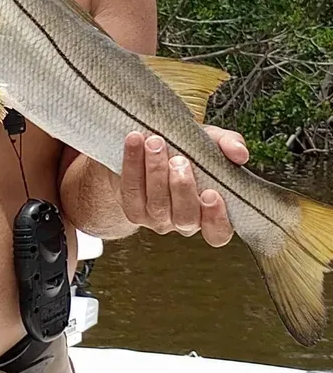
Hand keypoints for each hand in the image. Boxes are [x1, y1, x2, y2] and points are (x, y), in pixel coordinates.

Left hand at [110, 126, 248, 246]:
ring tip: (155, 142)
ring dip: (155, 171)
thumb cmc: (188, 150)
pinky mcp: (133, 208)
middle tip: (179, 159)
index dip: (216, 219)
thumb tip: (240, 153)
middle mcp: (184, 221)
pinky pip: (131, 190)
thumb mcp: (211, 142)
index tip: (212, 193)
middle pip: (185, 217)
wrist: (149, 147)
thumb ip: (229, 144)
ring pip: (157, 204)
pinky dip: (132, 163)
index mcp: (209, 212)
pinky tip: (135, 140)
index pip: (218, 232)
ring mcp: (157, 218)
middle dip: (182, 187)